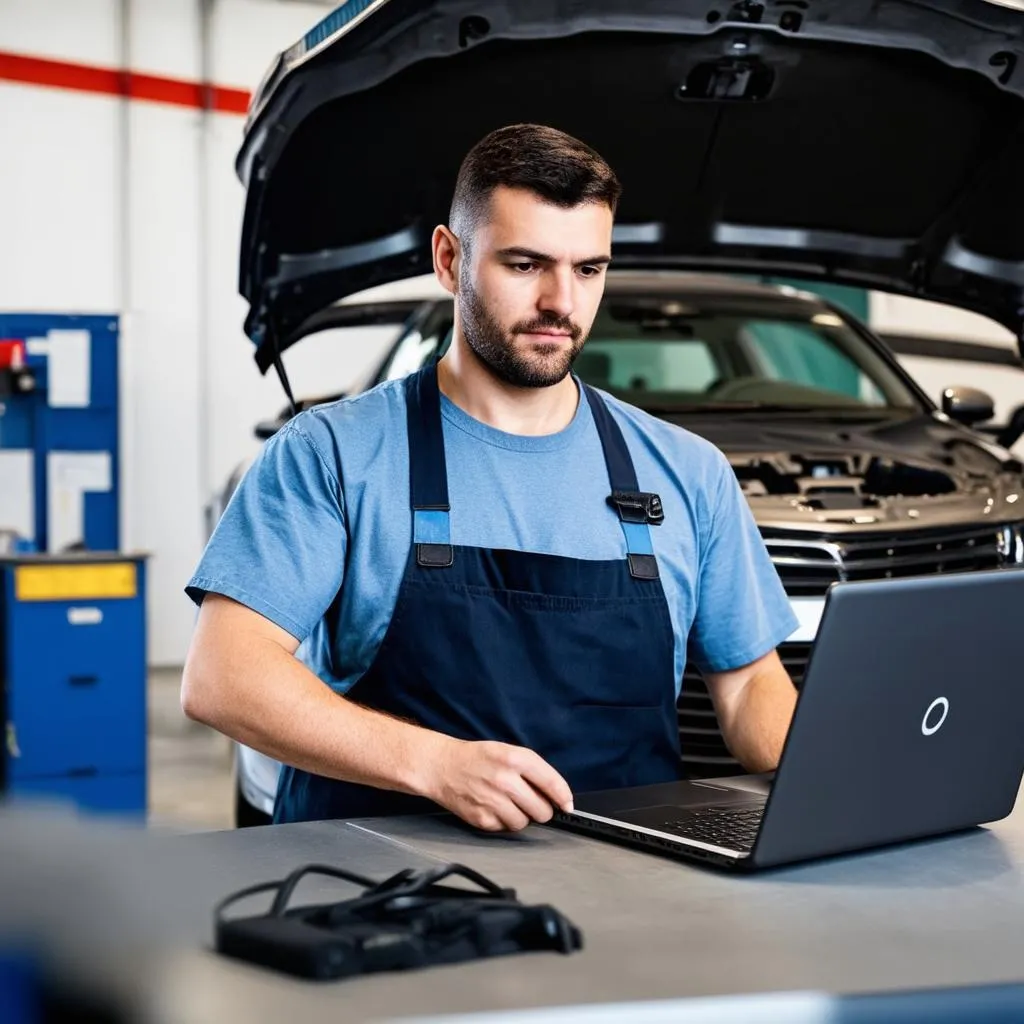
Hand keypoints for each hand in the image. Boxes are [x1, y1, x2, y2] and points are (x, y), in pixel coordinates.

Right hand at [422, 738, 573, 831]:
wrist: (441, 766)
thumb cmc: (476, 758)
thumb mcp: (507, 751)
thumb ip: (533, 770)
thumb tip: (557, 794)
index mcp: (515, 759)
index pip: (551, 783)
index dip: (563, 797)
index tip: (567, 805)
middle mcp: (505, 780)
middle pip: (542, 810)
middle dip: (541, 809)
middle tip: (531, 802)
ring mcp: (493, 801)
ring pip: (525, 823)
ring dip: (522, 817)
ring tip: (508, 803)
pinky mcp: (482, 819)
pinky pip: (505, 829)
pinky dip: (504, 822)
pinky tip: (494, 808)